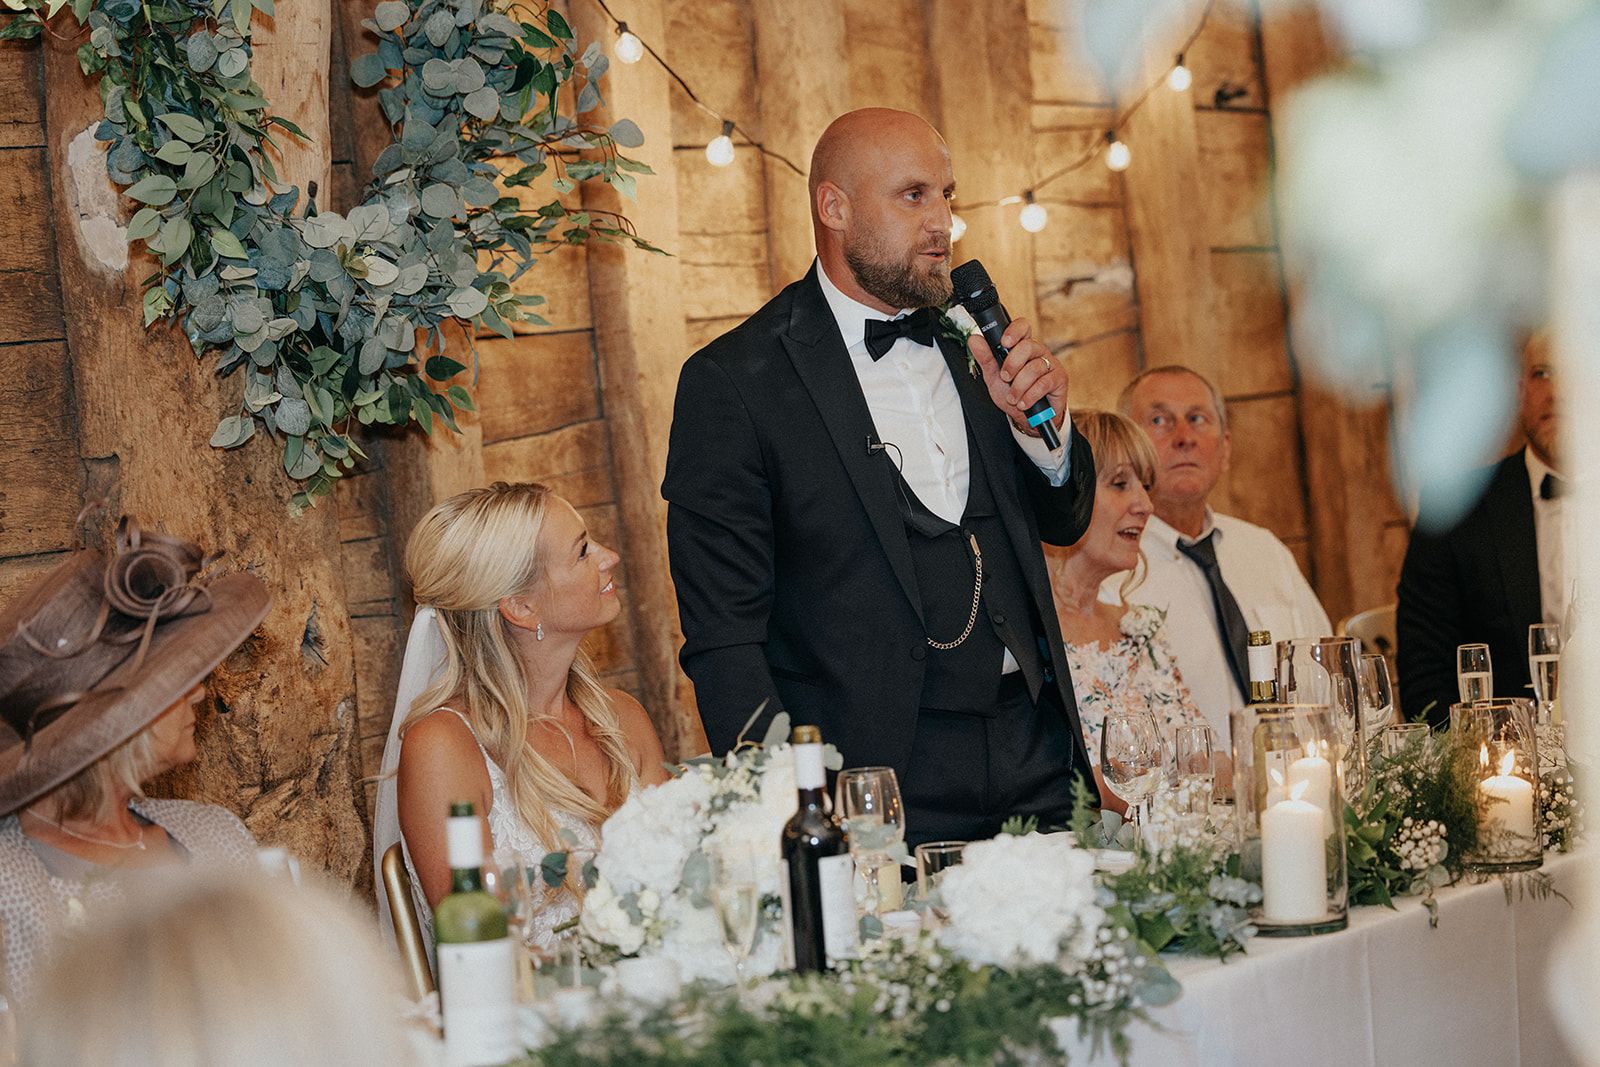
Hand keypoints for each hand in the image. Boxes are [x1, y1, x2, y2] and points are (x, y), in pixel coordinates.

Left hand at [966, 316, 1067, 439]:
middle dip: (1012, 364)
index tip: (1004, 343)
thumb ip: (985, 359)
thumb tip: (974, 339)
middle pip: (1027, 346)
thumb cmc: (1013, 394)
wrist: (1028, 419)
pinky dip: (1029, 396)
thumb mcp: (994, 377)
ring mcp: (1050, 364)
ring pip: (1034, 367)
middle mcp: (1038, 352)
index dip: (1014, 331)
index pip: (1023, 327)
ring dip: (1019, 386)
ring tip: (1013, 398)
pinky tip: (1023, 403)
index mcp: (1022, 347)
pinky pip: (1043, 383)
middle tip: (1005, 378)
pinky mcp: (1059, 378)